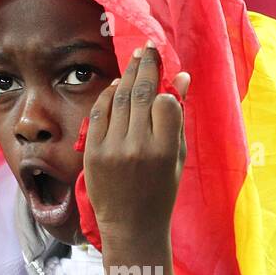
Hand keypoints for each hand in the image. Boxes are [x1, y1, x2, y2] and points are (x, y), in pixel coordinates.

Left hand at [83, 42, 190, 245]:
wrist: (131, 225)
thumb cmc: (161, 192)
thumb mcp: (177, 158)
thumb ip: (178, 120)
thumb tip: (182, 79)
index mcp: (164, 151)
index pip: (165, 104)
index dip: (166, 89)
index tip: (167, 78)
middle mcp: (137, 147)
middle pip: (142, 95)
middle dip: (146, 67)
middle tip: (149, 49)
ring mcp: (112, 149)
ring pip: (121, 99)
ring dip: (128, 75)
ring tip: (136, 59)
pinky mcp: (93, 152)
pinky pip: (100, 112)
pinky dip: (108, 95)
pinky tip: (117, 85)